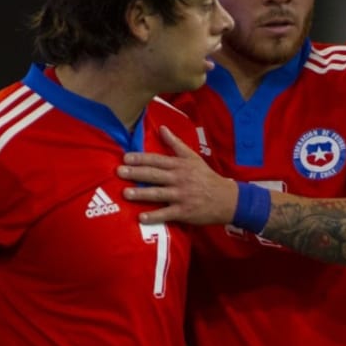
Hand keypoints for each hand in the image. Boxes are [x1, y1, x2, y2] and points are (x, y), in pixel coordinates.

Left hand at [118, 126, 237, 225]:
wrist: (226, 199)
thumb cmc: (207, 177)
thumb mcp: (193, 157)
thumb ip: (175, 143)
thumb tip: (161, 128)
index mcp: (180, 165)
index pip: (157, 160)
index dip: (141, 158)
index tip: (125, 158)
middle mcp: (180, 179)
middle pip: (155, 175)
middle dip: (136, 173)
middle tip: (119, 172)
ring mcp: (182, 196)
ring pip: (158, 194)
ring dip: (141, 194)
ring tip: (125, 193)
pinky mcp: (184, 212)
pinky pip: (167, 214)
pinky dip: (154, 216)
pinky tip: (141, 217)